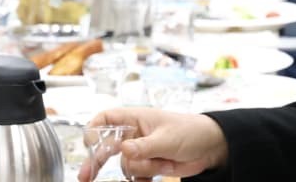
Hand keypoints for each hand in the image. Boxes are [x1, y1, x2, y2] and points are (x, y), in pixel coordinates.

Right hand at [75, 107, 227, 181]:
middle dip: (95, 161)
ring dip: (144, 169)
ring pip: (127, 165)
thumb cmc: (189, 131)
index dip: (94, 129)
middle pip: (106, 146)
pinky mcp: (148, 166)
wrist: (211, 148)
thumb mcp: (167, 138)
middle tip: (84, 176)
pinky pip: (136, 177)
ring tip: (164, 164)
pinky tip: (152, 177)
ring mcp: (140, 152)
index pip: (105, 119)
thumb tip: (124, 150)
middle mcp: (132, 135)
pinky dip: (143, 179)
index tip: (90, 143)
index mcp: (134, 119)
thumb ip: (145, 146)